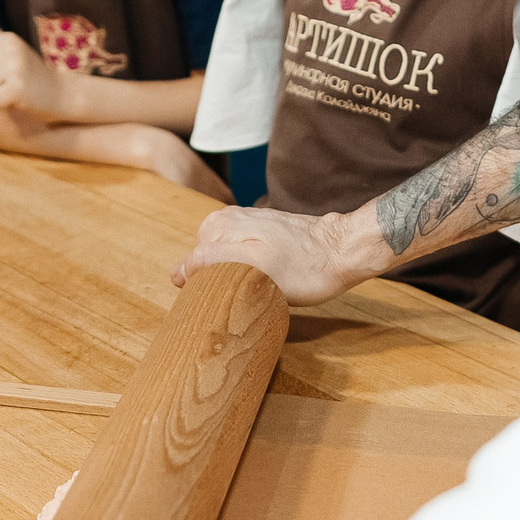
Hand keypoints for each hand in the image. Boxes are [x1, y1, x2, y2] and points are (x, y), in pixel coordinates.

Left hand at [0, 14, 66, 117]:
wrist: (62, 93)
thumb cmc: (32, 73)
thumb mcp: (13, 51)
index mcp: (7, 39)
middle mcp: (11, 50)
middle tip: (3, 84)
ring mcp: (15, 68)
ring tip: (10, 91)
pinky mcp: (18, 88)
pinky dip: (0, 105)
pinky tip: (15, 100)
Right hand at [170, 204, 376, 304]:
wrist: (342, 249)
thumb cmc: (304, 268)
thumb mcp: (254, 272)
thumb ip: (212, 265)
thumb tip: (177, 273)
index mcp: (218, 226)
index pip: (193, 264)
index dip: (207, 287)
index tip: (230, 300)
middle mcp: (226, 219)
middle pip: (206, 261)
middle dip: (221, 279)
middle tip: (248, 293)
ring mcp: (244, 222)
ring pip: (222, 259)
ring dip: (234, 275)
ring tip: (258, 285)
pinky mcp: (260, 229)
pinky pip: (238, 253)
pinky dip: (246, 268)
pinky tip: (264, 276)